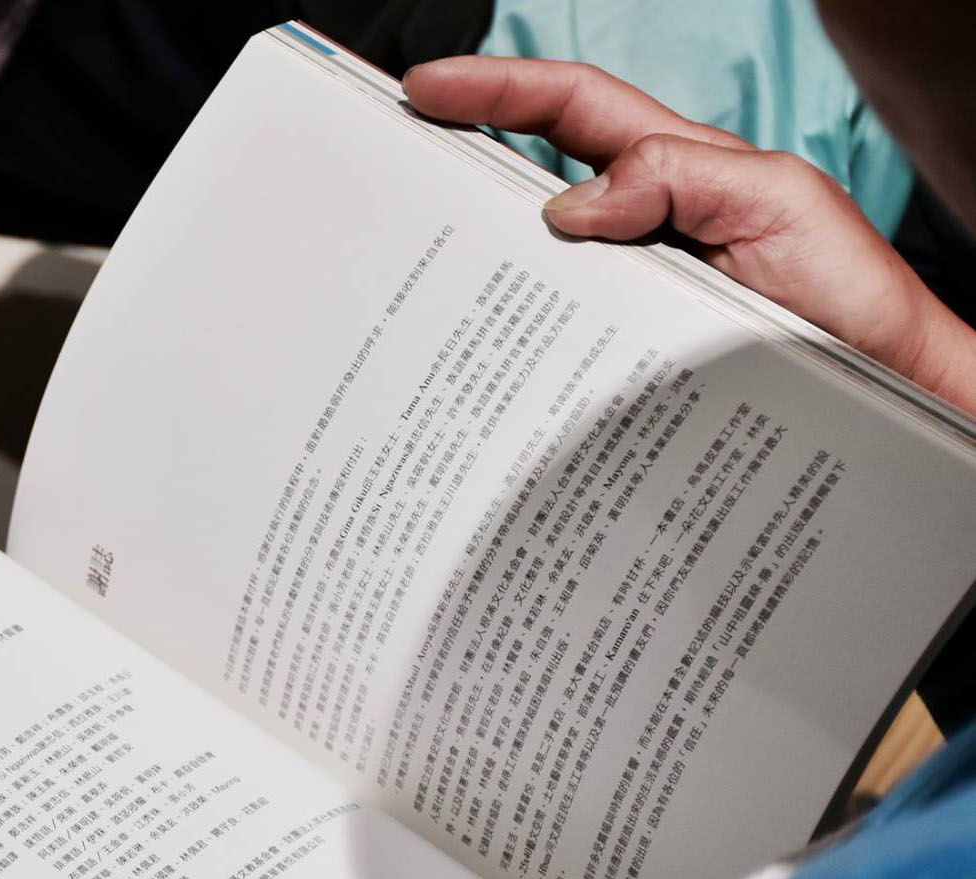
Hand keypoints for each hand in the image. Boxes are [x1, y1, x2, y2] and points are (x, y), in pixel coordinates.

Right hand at [402, 57, 975, 411]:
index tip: (427, 85)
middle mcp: (637, 232)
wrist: (886, 395)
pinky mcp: (619, 364)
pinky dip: (504, 357)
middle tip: (389, 177)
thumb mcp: (780, 204)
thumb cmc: (846, 299)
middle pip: (528, 184)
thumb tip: (568, 206)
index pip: (571, 109)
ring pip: (527, 273)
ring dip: (468, 276)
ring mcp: (624, 297)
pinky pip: (549, 349)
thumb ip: (682, 177)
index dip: (498, 87)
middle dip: (455, 171)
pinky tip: (473, 373)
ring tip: (411, 284)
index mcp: (673, 174)